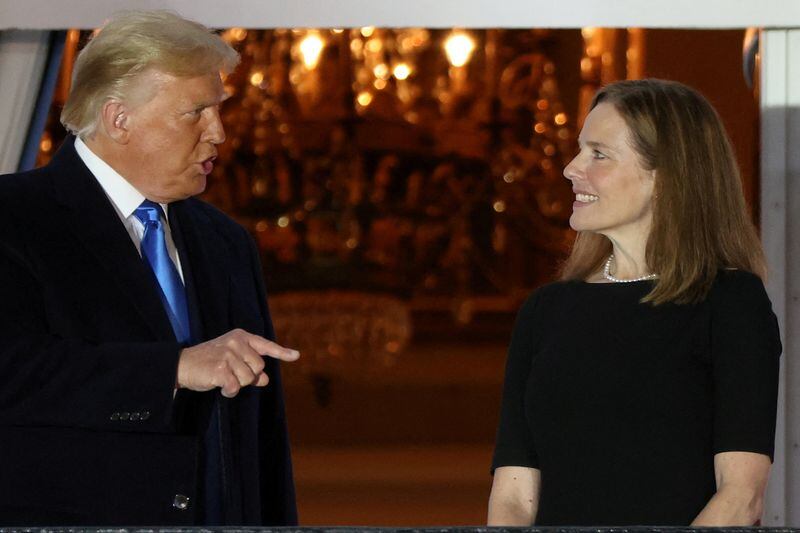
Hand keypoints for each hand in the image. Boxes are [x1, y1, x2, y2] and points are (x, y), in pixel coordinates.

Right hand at [177, 328, 298, 397]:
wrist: (182, 364)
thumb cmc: (209, 362)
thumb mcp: (232, 361)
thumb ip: (250, 368)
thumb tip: (265, 380)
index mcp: (241, 337)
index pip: (265, 345)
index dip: (281, 352)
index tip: (296, 356)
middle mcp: (236, 342)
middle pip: (259, 368)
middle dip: (247, 376)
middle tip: (230, 372)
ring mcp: (228, 354)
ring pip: (249, 379)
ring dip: (237, 384)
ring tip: (222, 377)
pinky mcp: (220, 369)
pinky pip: (236, 387)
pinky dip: (229, 391)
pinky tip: (219, 385)